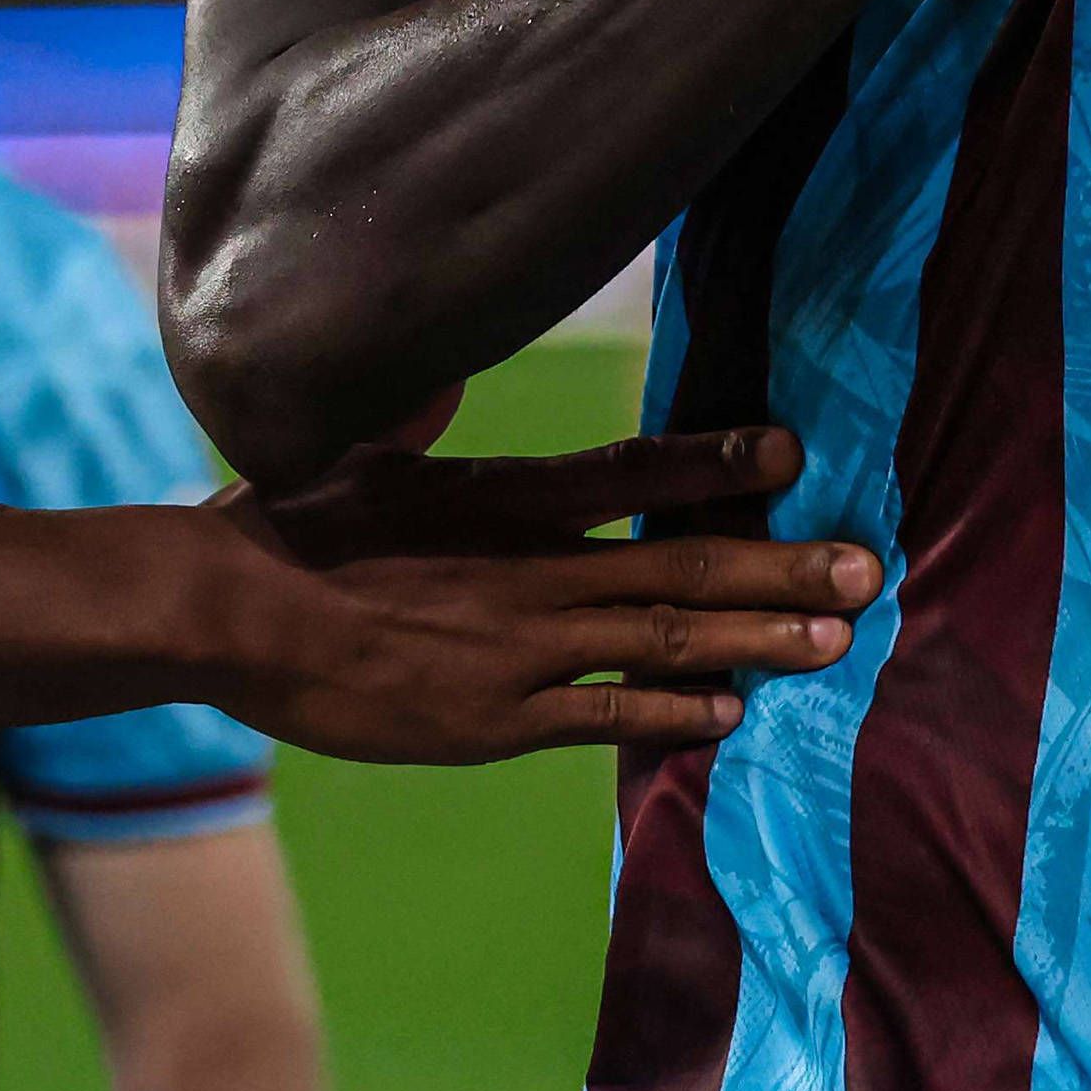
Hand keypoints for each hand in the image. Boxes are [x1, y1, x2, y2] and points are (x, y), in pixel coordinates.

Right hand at [202, 425, 881, 761]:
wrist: (228, 612)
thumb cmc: (290, 518)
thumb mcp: (370, 445)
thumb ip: (429, 412)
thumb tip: (448, 370)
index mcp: (505, 493)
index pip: (632, 468)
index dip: (715, 459)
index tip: (789, 448)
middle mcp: (531, 568)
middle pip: (679, 563)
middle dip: (779, 568)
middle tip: (862, 569)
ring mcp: (518, 650)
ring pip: (660, 643)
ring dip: (754, 643)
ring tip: (833, 643)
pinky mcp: (490, 720)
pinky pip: (600, 717)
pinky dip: (670, 714)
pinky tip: (730, 714)